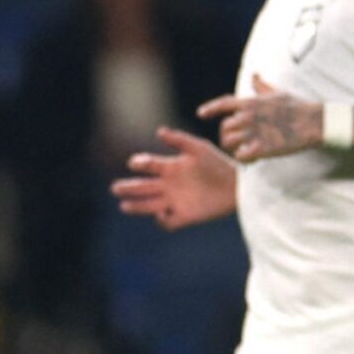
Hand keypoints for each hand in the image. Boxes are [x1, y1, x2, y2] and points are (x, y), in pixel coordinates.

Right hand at [112, 126, 237, 230]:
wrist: (238, 185)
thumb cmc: (218, 163)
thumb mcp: (199, 148)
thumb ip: (179, 140)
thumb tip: (158, 132)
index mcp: (170, 167)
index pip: (148, 166)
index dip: (139, 164)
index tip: (135, 163)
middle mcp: (169, 185)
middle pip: (143, 187)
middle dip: (128, 188)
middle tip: (115, 189)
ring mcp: (175, 201)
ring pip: (149, 205)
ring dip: (136, 206)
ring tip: (123, 205)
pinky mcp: (185, 216)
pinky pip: (168, 222)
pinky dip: (161, 220)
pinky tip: (160, 213)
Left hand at [199, 74, 321, 162]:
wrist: (313, 122)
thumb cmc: (297, 106)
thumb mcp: (277, 92)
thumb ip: (261, 86)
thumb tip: (254, 74)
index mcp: (251, 102)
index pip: (223, 104)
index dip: (210, 109)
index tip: (201, 114)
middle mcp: (248, 116)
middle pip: (224, 127)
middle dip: (226, 135)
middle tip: (233, 141)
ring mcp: (254, 132)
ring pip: (229, 141)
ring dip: (232, 148)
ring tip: (239, 150)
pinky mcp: (262, 147)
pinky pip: (241, 155)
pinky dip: (242, 158)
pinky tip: (250, 159)